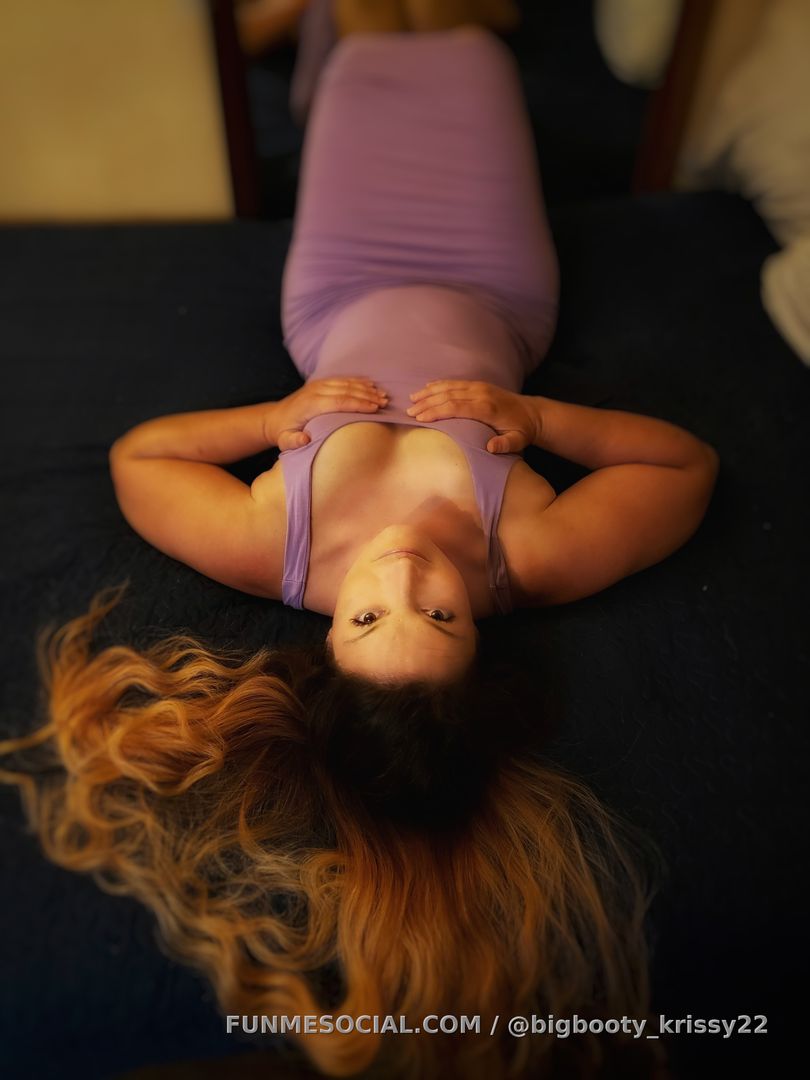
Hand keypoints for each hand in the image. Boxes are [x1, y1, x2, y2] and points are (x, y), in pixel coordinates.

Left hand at [269, 378, 387, 449]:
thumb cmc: (283, 432)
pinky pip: (342, 380)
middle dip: (367, 396)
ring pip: (347, 383)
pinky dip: (358, 382)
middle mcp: (315, 391)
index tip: (375, 408)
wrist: (274, 417)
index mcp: (310, 404)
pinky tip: (371, 385)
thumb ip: (293, 441)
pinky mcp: (321, 383)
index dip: (358, 404)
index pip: (339, 401)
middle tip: (385, 402)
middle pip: (346, 390)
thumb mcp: (284, 440)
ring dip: (366, 388)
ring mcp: (318, 384)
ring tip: (383, 395)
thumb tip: (304, 439)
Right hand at [407, 380, 540, 452]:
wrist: (533, 413)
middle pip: (449, 395)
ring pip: (450, 387)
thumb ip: (505, 445)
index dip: (437, 411)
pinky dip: (439, 385)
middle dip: (427, 403)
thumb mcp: (518, 441)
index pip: (456, 407)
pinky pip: (455, 383)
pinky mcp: (479, 385)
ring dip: (430, 392)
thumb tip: (489, 447)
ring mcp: (479, 387)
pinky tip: (427, 388)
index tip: (420, 418)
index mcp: (487, 408)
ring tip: (412, 399)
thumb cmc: (522, 430)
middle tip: (409, 412)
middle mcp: (481, 394)